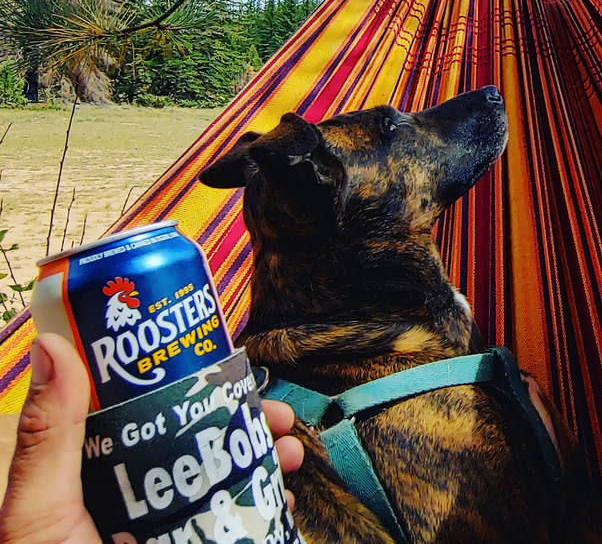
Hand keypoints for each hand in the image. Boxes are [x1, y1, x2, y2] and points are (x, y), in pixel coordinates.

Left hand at [0, 334, 305, 543]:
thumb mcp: (41, 512)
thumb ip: (47, 437)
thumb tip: (54, 345)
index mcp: (79, 472)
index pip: (132, 404)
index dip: (181, 376)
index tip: (223, 361)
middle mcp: (121, 495)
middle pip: (188, 436)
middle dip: (240, 416)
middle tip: (277, 412)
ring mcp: (158, 525)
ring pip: (216, 473)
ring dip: (261, 453)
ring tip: (292, 449)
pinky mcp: (190, 539)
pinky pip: (229, 516)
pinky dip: (261, 498)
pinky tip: (284, 493)